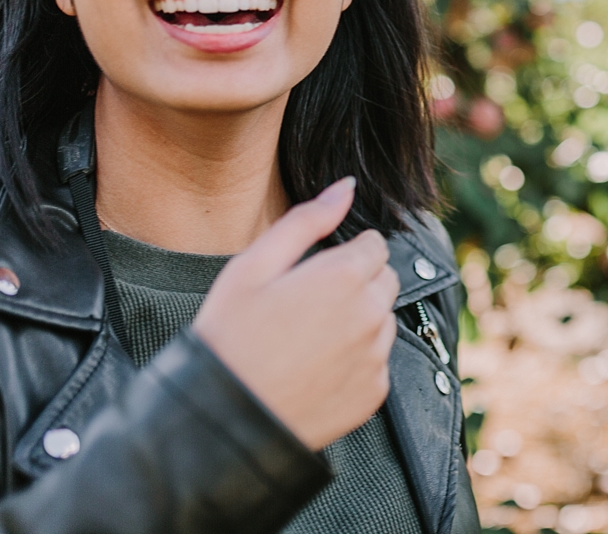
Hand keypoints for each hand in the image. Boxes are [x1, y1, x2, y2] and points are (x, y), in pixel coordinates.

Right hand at [193, 178, 399, 450]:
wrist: (222, 420)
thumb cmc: (229, 337)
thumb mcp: (252, 267)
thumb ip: (306, 221)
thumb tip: (347, 187)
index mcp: (343, 276)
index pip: (374, 245)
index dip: (345, 254)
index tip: (314, 272)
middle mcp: (370, 314)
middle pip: (385, 279)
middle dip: (357, 283)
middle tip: (308, 304)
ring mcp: (375, 356)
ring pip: (384, 320)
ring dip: (359, 320)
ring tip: (307, 339)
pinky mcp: (374, 392)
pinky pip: (377, 362)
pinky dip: (356, 361)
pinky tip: (315, 368)